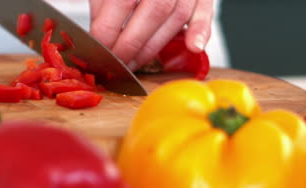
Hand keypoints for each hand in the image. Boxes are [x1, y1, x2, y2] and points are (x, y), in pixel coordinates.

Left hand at [89, 0, 213, 70]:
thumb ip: (102, 4)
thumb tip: (99, 37)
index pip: (123, 1)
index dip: (110, 31)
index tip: (100, 51)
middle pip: (155, 10)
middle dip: (132, 45)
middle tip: (116, 64)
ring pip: (178, 15)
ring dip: (154, 47)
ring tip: (134, 62)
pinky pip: (206, 11)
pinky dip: (201, 30)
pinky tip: (193, 47)